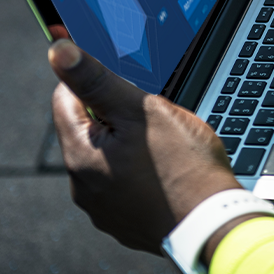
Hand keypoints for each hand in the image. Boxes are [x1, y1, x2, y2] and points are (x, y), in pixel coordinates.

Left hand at [49, 39, 240, 254]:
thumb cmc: (183, 166)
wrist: (213, 222)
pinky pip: (123, 182)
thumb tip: (60, 51)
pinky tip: (166, 167)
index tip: (122, 79)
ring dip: (129, 142)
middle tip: (153, 112)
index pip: (65, 99)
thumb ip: (98, 80)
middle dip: (116, 113)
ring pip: (108, 155)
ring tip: (165, 142)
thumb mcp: (142, 110)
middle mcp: (83, 187)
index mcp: (81, 156)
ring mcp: (104, 208)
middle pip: (88, 129)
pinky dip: (139, 169)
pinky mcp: (126, 220)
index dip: (93, 80)